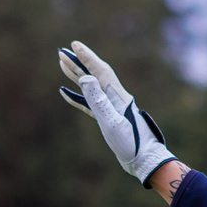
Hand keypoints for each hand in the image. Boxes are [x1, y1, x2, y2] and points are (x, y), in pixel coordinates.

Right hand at [57, 41, 176, 184]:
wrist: (144, 160)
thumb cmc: (132, 143)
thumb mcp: (112, 121)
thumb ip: (98, 100)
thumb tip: (86, 77)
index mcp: (117, 96)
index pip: (99, 70)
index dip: (87, 57)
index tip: (74, 45)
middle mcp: (114, 98)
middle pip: (93, 75)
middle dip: (78, 62)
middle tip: (62, 51)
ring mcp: (110, 108)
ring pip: (90, 87)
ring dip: (76, 75)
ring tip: (62, 64)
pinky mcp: (108, 119)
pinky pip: (89, 103)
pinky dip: (76, 97)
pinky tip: (66, 93)